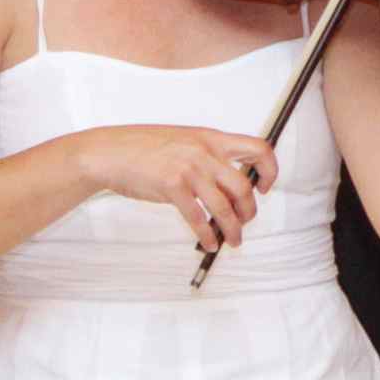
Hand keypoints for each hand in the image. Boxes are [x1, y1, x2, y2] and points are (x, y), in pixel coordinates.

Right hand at [91, 123, 276, 256]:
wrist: (109, 152)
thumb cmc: (142, 148)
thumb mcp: (183, 140)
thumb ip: (207, 154)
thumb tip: (228, 179)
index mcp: (211, 138)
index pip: (258, 147)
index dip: (270, 169)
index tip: (265, 187)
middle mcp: (204, 152)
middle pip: (244, 186)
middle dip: (249, 210)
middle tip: (245, 221)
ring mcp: (189, 169)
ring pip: (225, 207)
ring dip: (233, 229)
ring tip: (233, 240)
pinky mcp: (172, 187)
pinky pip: (199, 218)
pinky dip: (207, 235)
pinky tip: (209, 242)